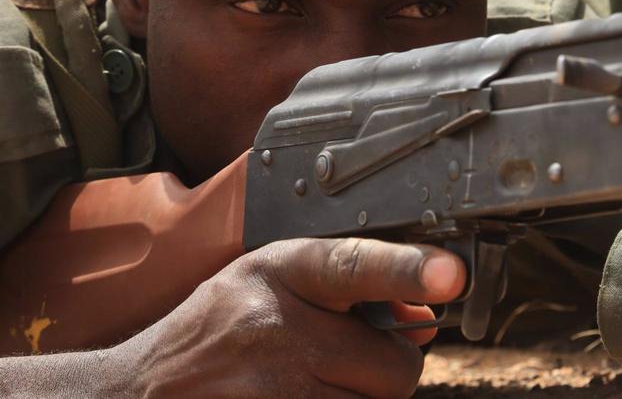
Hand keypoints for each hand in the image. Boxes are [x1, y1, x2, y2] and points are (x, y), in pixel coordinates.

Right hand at [115, 238, 464, 397]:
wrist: (140, 389)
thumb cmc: (220, 327)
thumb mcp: (274, 282)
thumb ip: (351, 288)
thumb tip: (425, 316)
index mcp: (280, 273)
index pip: (355, 264)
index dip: (408, 269)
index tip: (452, 273)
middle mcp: (275, 329)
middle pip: (393, 367)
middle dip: (388, 368)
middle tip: (352, 359)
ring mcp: (271, 390)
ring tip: (318, 380)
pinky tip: (305, 397)